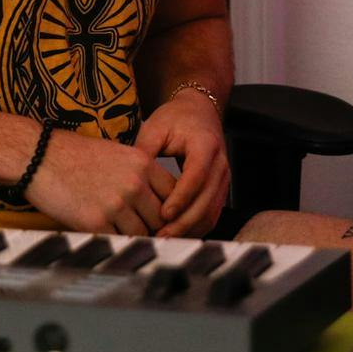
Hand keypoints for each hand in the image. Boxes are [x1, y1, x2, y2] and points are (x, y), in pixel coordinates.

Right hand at [24, 127, 175, 235]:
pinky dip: (116, 242)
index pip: (174, 194)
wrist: (40, 156)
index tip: (165, 217)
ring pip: (142, 233)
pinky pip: (118, 241)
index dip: (171, 209)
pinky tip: (109, 235)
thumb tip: (157, 201)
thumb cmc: (75, 154)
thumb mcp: (117, 154)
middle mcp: (134, 183)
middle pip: (161, 218)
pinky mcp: (96, 222)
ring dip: (136, 236)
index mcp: (142, 163)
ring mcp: (116, 203)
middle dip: (156, 227)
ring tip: (127, 234)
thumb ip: (140, 175)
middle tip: (150, 232)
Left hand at [134, 91, 229, 236]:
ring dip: (189, 229)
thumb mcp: (156, 128)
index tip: (162, 214)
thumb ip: (144, 152)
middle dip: (183, 222)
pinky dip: (195, 227)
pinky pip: (211, 214)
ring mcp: (224, 179)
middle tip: (159, 236)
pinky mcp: (220, 190)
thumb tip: (128, 180)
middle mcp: (220, 164)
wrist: (200, 111)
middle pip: (206, 201)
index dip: (180, 198)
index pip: (196, 177)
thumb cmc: (175, 118)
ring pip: (211, 213)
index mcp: (205, 145)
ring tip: (164, 239)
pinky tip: (174, 234)